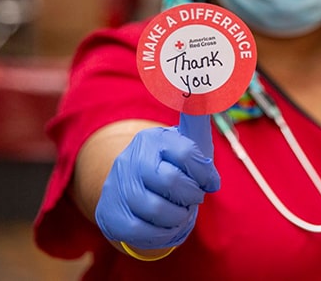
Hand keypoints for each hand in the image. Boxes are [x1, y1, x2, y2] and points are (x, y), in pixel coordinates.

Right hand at [95, 114, 219, 249]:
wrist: (135, 190)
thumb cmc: (171, 164)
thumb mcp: (188, 142)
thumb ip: (197, 116)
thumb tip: (205, 86)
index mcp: (152, 139)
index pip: (186, 152)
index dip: (205, 172)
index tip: (211, 181)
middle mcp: (130, 159)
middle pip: (171, 182)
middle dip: (191, 195)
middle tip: (194, 197)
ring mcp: (116, 187)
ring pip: (156, 209)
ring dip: (178, 216)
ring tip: (181, 212)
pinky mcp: (109, 214)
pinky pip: (140, 231)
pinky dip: (162, 234)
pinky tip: (168, 226)